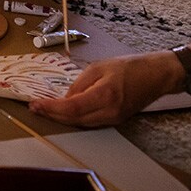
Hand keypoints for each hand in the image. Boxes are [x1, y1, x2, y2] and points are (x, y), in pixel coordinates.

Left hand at [28, 51, 181, 126]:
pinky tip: (63, 112)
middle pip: (74, 120)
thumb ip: (80, 83)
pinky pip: (89, 122)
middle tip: (35, 107)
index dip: (52, 108)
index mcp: (105, 95)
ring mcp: (113, 120)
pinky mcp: (115, 121)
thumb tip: (65, 97)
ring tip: (44, 109)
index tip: (35, 104)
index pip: (72, 108)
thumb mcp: (100, 67)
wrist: (155, 76)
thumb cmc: (129, 66)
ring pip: (80, 124)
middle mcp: (109, 112)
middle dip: (52, 114)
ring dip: (61, 118)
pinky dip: (74, 118)